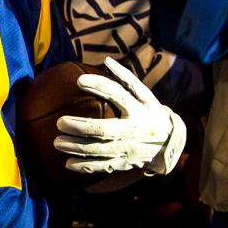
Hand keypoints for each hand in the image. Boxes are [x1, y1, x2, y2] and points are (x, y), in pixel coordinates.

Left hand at [53, 57, 186, 175]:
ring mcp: (129, 149)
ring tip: (57, 142)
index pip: (118, 94)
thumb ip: (127, 79)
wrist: (170, 144)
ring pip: (99, 150)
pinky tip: (68, 164)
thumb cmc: (151, 113)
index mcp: (138, 109)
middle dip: (80, 127)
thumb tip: (107, 60)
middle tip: (60, 123)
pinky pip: (102, 167)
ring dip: (77, 148)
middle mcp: (133, 130)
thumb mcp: (146, 95)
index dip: (100, 85)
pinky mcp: (124, 163)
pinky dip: (85, 166)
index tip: (79, 80)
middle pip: (104, 129)